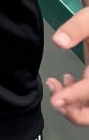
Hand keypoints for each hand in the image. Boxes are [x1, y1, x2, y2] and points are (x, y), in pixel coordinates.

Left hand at [46, 6, 88, 125]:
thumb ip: (77, 28)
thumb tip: (58, 42)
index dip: (74, 97)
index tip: (55, 101)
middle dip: (74, 111)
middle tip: (54, 98)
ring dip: (71, 105)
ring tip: (53, 83)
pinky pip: (88, 102)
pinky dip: (74, 99)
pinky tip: (64, 81)